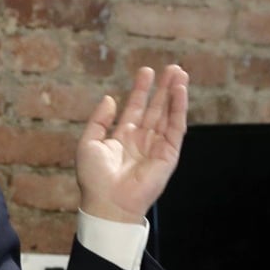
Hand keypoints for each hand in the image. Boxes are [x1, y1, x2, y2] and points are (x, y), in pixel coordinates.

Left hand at [75, 65, 188, 223]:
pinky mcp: (168, 155)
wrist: (106, 202)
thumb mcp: (89, 143)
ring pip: (168, 115)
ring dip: (175, 94)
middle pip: (156, 109)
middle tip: (171, 67)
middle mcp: (142, 140)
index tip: (146, 71)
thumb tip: (110, 99)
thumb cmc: (94, 178)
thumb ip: (99, 120)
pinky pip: (176, 128)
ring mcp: (156, 147)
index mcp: (123, 138)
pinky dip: (179, 110)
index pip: (136, 108)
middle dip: (163, 88)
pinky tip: (180, 92)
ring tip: (179, 73)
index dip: (141, 90)